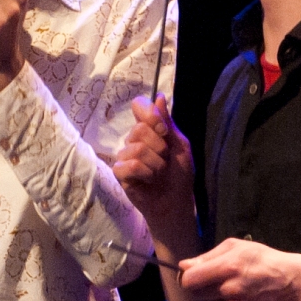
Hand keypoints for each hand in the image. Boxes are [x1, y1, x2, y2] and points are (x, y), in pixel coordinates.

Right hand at [113, 95, 195, 238]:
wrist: (175, 202)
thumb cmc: (179, 174)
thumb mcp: (180, 146)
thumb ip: (168, 123)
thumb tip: (160, 97)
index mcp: (149, 129)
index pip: (139, 106)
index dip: (149, 114)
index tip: (163, 129)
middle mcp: (134, 139)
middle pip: (139, 129)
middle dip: (159, 146)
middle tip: (165, 159)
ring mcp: (125, 155)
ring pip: (137, 148)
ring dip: (156, 164)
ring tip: (159, 173)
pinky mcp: (120, 172)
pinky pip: (130, 165)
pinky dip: (146, 173)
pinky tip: (148, 180)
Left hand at [179, 238, 300, 300]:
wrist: (291, 283)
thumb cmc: (261, 259)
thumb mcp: (236, 247)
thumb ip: (207, 256)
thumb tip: (184, 266)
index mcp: (227, 268)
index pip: (190, 281)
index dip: (187, 277)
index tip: (193, 274)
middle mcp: (230, 290)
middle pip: (198, 294)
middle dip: (201, 286)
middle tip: (216, 277)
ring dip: (214, 296)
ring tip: (232, 285)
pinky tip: (241, 296)